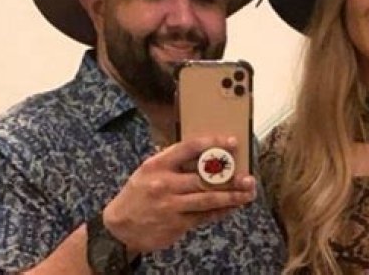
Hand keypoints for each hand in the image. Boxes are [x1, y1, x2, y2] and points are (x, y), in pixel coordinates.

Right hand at [101, 135, 255, 253]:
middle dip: (230, 177)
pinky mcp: (177, 224)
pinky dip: (222, 211)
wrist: (119, 227)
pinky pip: (205, 216)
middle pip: (204, 177)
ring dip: (232, 196)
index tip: (232, 142)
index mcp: (157, 164)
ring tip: (248, 192)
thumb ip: (172, 162)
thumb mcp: (148, 171)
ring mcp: (171, 205)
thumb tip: (206, 152)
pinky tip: (233, 206)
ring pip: (209, 199)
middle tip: (248, 176)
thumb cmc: (138, 193)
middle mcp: (164, 184)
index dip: (213, 143)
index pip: (189, 148)